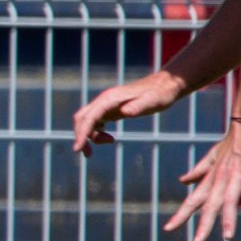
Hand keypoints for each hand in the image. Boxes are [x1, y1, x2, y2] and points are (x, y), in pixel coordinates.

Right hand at [72, 71, 187, 156]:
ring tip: (109, 142)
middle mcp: (104, 101)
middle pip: (82, 119)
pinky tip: (109, 139)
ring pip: (87, 121)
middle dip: (81, 136)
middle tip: (87, 154)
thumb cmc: (159, 94)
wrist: (164, 86)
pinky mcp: (110, 110)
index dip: (81, 134)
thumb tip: (126, 112)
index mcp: (109, 99)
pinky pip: (95, 122)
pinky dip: (96, 133)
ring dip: (90, 136)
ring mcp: (106, 105)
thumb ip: (138, 106)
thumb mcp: (151, 101)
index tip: (77, 149)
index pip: (88, 118)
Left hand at [165, 119, 240, 240]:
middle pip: (210, 205)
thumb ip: (198, 171)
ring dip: (229, 219)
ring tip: (227, 237)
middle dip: (204, 224)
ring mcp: (236, 175)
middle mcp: (220, 179)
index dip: (181, 214)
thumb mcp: (212, 158)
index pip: (193, 200)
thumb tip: (182, 181)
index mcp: (211, 178)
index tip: (167, 229)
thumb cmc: (231, 142)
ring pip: (230, 200)